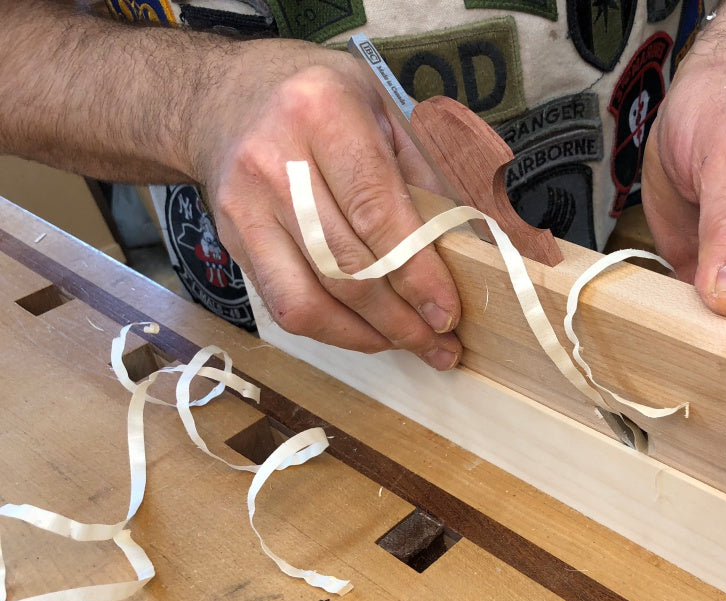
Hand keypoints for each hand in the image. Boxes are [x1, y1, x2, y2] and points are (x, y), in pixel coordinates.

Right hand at [188, 39, 461, 368]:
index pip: (376, 211)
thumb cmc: (322, 102)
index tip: (447, 313)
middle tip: (440, 343)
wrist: (225, 96)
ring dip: (367, 335)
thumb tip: (466, 251)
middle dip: (400, 318)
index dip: (416, 273)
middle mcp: (276, 160)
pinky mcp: (231, 241)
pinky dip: (332, 330)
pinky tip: (367, 333)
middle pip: (344, 265)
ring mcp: (245, 205)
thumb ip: (423, 176)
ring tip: (409, 344)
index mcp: (323, 113)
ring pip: (308, 298)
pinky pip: (284, 305)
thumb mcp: (383, 110)